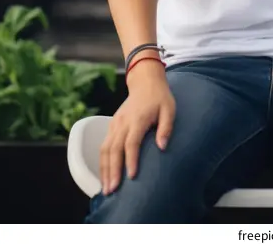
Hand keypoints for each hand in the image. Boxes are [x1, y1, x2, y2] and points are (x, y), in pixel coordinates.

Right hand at [100, 62, 175, 194]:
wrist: (145, 82)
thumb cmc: (160, 97)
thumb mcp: (169, 109)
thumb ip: (166, 127)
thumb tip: (162, 147)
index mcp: (137, 119)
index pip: (131, 142)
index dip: (130, 160)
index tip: (131, 177)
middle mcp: (123, 123)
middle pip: (114, 149)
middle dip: (112, 171)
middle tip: (112, 190)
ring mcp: (115, 123)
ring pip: (105, 149)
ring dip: (104, 169)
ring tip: (105, 188)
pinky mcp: (112, 125)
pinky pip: (104, 145)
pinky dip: (102, 161)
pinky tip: (104, 174)